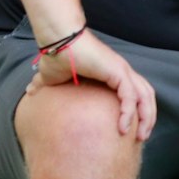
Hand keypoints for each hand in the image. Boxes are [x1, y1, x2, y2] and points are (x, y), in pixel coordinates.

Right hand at [24, 31, 157, 140]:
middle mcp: (122, 72)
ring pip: (144, 96)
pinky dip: (130, 112)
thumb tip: (30, 91)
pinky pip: (130, 96)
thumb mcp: (51, 77)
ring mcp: (122, 70)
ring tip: (140, 135)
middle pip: (147, 96)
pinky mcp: (117, 71)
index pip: (136, 94)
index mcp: (113, 74)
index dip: (139, 112)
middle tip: (142, 137)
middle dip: (148, 117)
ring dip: (146, 117)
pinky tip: (123, 127)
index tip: (133, 131)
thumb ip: (45, 85)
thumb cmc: (55, 56)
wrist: (56, 42)